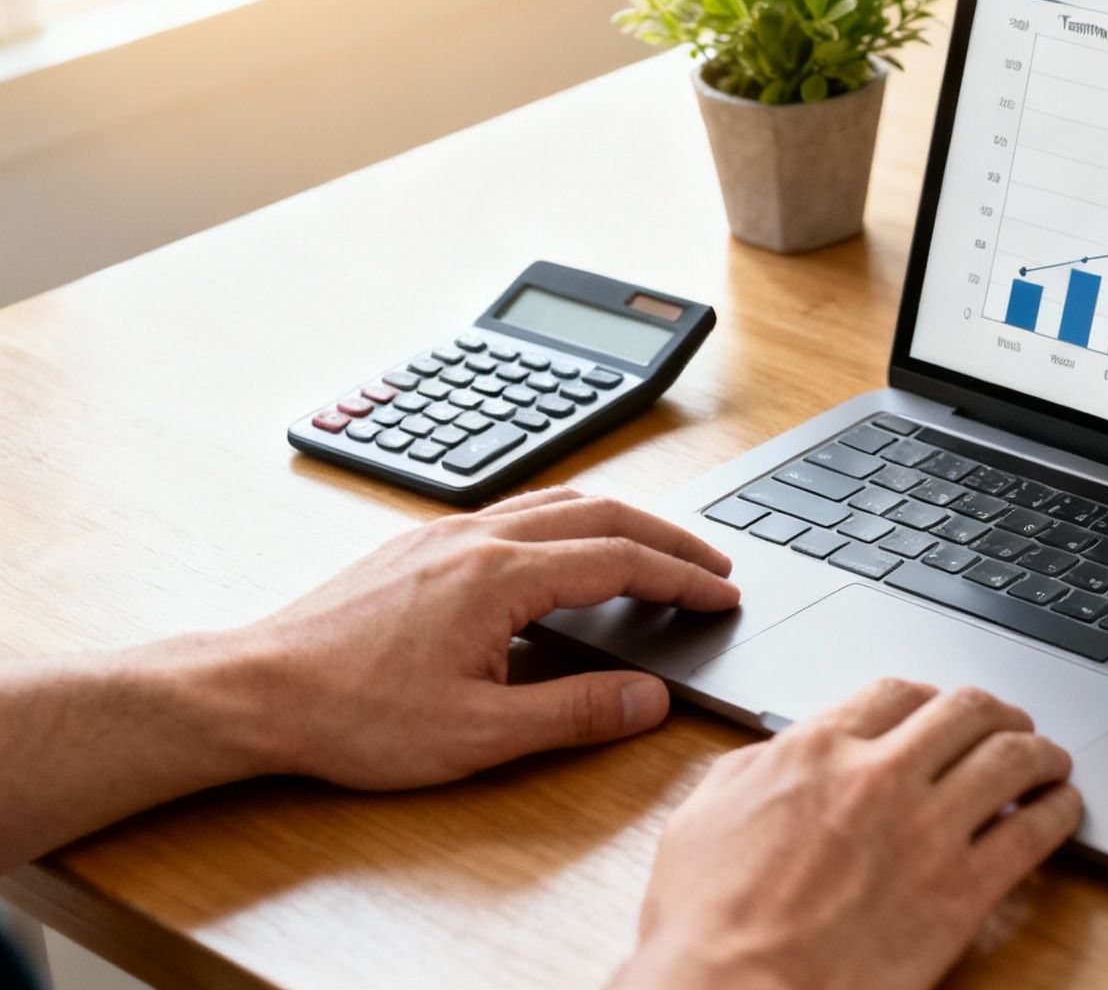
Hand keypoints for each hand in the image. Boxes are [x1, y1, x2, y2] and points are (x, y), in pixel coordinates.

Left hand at [232, 487, 739, 787]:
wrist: (254, 692)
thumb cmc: (353, 715)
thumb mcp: (479, 734)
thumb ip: (576, 713)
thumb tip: (651, 700)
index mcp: (499, 576)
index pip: (619, 561)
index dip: (681, 578)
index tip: (723, 594)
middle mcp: (474, 538)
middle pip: (598, 512)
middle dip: (666, 537)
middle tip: (712, 565)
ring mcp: (441, 536)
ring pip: (554, 502)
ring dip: (617, 520)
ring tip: (654, 549)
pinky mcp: (415, 548)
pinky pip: (513, 512)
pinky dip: (566, 521)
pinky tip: (564, 552)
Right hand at [616, 679, 1083, 989]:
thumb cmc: (706, 924)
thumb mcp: (704, 818)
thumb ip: (754, 771)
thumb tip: (782, 754)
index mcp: (817, 752)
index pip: (896, 692)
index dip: (928, 697)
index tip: (940, 712)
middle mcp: (881, 777)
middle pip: (966, 711)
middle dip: (996, 713)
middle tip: (1009, 726)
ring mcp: (928, 831)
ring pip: (1012, 758)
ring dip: (1041, 752)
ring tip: (1051, 760)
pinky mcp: (963, 891)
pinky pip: (1033, 832)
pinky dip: (1058, 810)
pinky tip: (1062, 808)